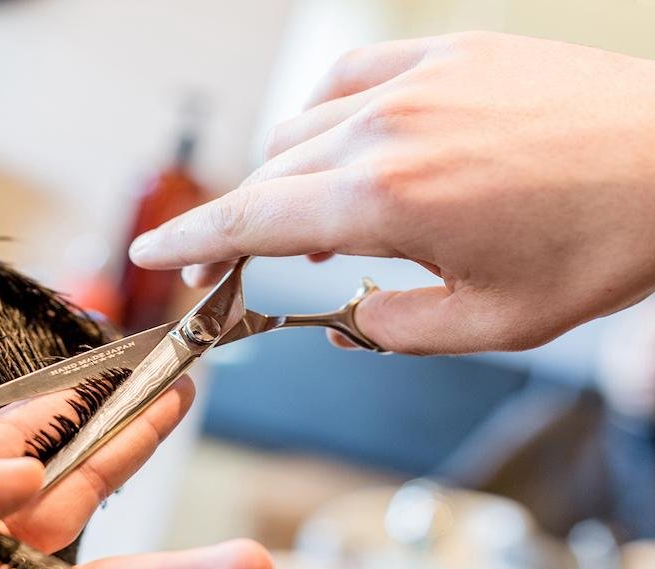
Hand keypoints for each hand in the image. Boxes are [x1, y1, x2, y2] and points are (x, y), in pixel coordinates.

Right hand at [129, 32, 654, 354]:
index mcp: (384, 201)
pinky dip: (321, 120)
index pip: (249, 220)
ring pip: (298, 129)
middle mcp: (382, 131)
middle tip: (231, 264)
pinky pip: (345, 82)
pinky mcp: (445, 55)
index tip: (151, 255)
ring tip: (316, 224)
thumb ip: (395, 330)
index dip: (187, 240)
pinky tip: (339, 146)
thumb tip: (348, 319)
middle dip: (234, 226)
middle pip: (265, 178)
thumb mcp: (492, 322)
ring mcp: (413, 83)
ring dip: (285, 181)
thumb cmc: (601, 241)